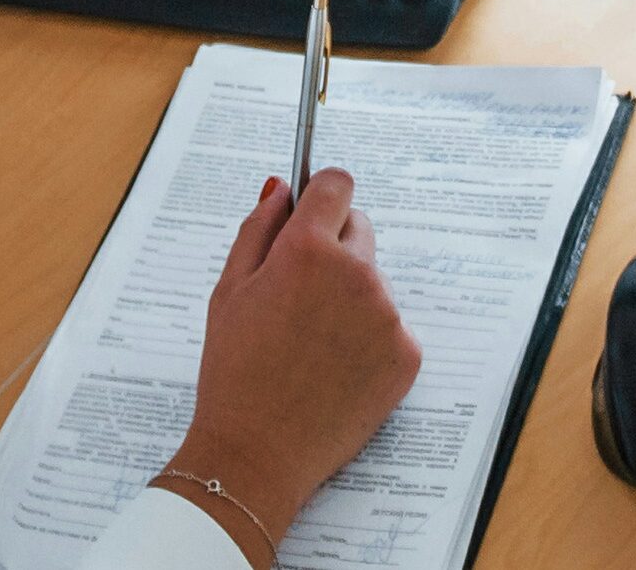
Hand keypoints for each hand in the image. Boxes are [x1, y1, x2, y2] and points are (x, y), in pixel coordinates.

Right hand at [154, 170, 419, 557]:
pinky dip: (369, 339)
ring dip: (350, 297)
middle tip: (299, 295)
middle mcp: (356, 273)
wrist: (258, 453)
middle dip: (333, 247)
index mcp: (306, 250)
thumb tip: (282, 188)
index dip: (321, 194)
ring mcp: (387, 315)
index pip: (337, 184)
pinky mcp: (407, 354)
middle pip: (359, 229)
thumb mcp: (228, 290)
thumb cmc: (233, 372)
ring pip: (373, 281)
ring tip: (312, 344)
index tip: (314, 210)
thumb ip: (257, 228)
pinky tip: (335, 368)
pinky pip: (391, 326)